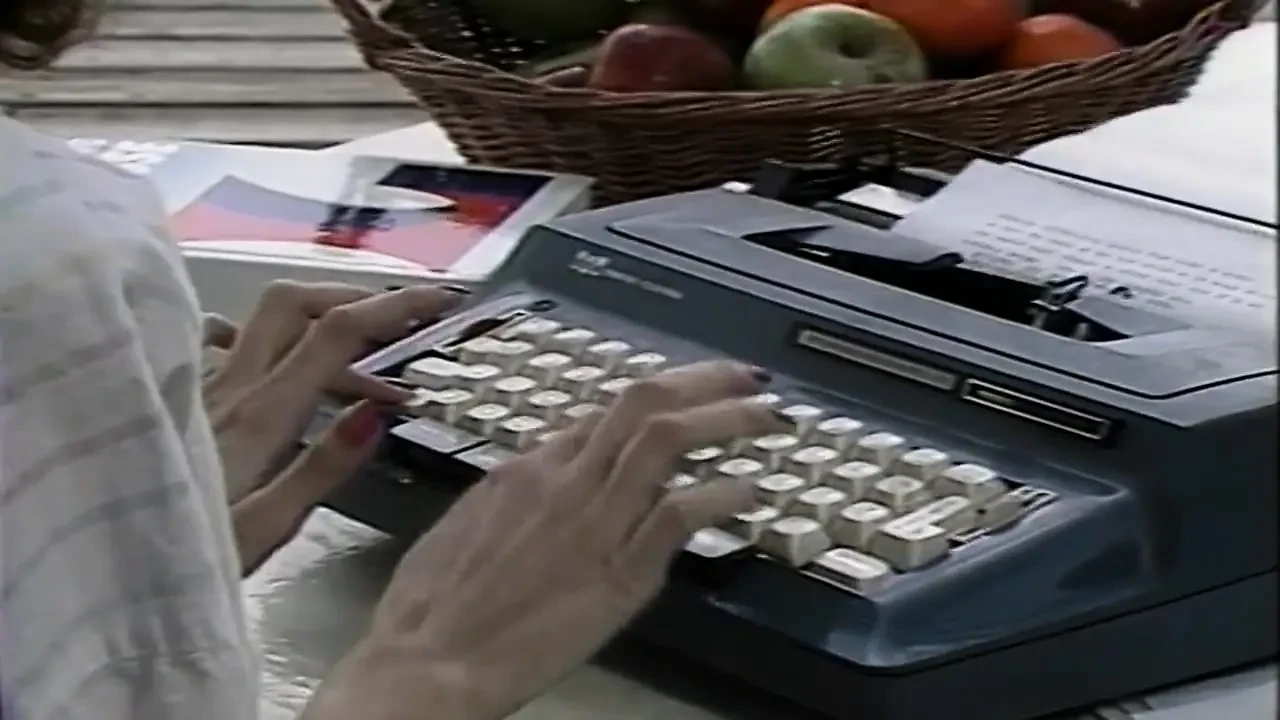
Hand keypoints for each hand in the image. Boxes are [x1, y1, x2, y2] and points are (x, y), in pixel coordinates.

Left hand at [200, 281, 465, 572]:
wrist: (98, 557)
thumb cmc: (187, 553)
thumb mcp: (265, 528)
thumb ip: (323, 468)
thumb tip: (377, 411)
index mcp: (259, 416)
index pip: (334, 335)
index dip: (391, 307)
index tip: (437, 302)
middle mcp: (228, 385)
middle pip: (293, 302)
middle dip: (354, 295)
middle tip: (403, 315)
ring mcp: (200, 384)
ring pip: (264, 318)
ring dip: (321, 318)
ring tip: (366, 354)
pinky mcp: (183, 395)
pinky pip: (230, 343)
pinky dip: (271, 340)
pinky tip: (285, 363)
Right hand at [305, 360, 783, 719]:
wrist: (429, 659)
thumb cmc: (433, 609)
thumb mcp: (466, 527)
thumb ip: (511, 498)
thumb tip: (533, 483)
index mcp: (525, 470)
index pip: (601, 413)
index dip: (651, 397)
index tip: (681, 395)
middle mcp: (563, 481)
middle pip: (641, 403)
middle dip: (700, 380)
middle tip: (742, 375)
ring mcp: (594, 523)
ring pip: (666, 440)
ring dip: (725, 419)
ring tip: (764, 415)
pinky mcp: (618, 573)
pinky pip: (679, 515)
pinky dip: (721, 496)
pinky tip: (747, 492)